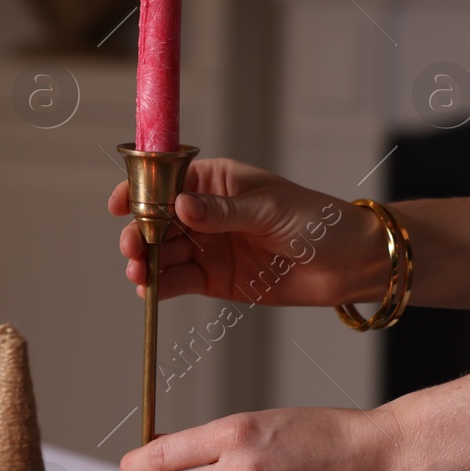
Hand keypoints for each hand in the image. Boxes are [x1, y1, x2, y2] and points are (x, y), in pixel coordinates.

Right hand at [109, 157, 386, 306]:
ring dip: (147, 261)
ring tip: (139, 273)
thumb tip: (180, 206)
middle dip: (141, 233)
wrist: (350, 264)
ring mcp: (209, 246)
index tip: (119, 205)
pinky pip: (179, 281)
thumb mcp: (270, 209)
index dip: (139, 190)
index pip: (167, 181)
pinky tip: (149, 289)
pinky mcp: (215, 279)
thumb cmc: (319, 222)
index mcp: (217, 182)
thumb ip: (222, 211)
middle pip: (158, 221)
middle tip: (134, 248)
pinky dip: (161, 286)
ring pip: (164, 253)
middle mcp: (206, 213)